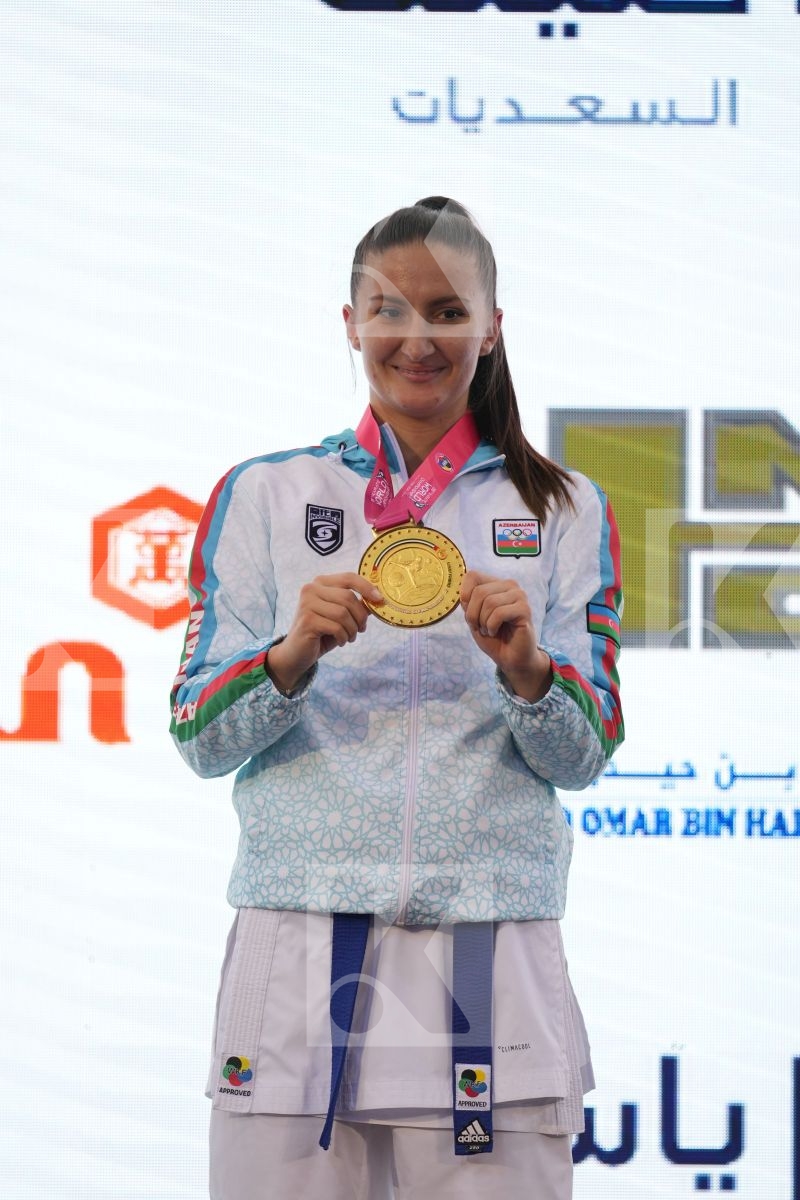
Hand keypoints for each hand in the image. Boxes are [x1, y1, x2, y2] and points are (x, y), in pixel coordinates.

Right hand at [266, 572, 382, 694]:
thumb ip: (356, 605)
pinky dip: (343, 637)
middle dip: (360, 617)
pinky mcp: (307, 620)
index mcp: (320, 583)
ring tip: (349, 637)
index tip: (380, 599)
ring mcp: (307, 604)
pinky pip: (336, 627)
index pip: (348, 578)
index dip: (367, 587)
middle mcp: (311, 589)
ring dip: (352, 629)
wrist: (296, 653)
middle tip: (361, 629)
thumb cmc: (321, 633)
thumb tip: (377, 599)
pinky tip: (340, 641)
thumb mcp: (341, 617)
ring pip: (343, 613)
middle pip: (348, 597)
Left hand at [460, 570, 551, 702]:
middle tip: (479, 627)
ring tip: (489, 630)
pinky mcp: (525, 609)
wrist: (510, 658)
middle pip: (479, 591)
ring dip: (483, 622)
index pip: (473, 576)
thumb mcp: (474, 617)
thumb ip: (467, 602)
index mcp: (496, 583)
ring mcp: (519, 596)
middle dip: (473, 614)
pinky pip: (499, 613)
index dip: (465, 595)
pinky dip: (491, 626)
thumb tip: (460, 590)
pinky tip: (495, 632)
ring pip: (489, 602)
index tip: (469, 613)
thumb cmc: (493, 637)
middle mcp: (510, 585)